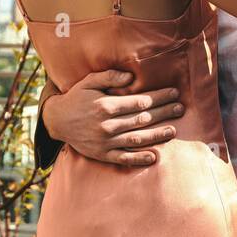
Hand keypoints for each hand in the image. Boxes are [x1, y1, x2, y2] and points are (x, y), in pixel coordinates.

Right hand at [42, 70, 182, 166]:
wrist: (57, 120)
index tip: (173, 92)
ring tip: (173, 130)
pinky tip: (153, 157)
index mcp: (106, 105)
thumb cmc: (76, 97)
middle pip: (142, 119)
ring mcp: (105, 141)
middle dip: (163, 112)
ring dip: (157, 135)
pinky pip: (123, 158)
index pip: (139, 101)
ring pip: (136, 139)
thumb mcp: (89, 81)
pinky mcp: (102, 154)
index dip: (159, 97)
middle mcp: (107, 124)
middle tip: (180, 108)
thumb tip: (131, 77)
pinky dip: (139, 159)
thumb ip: (110, 77)